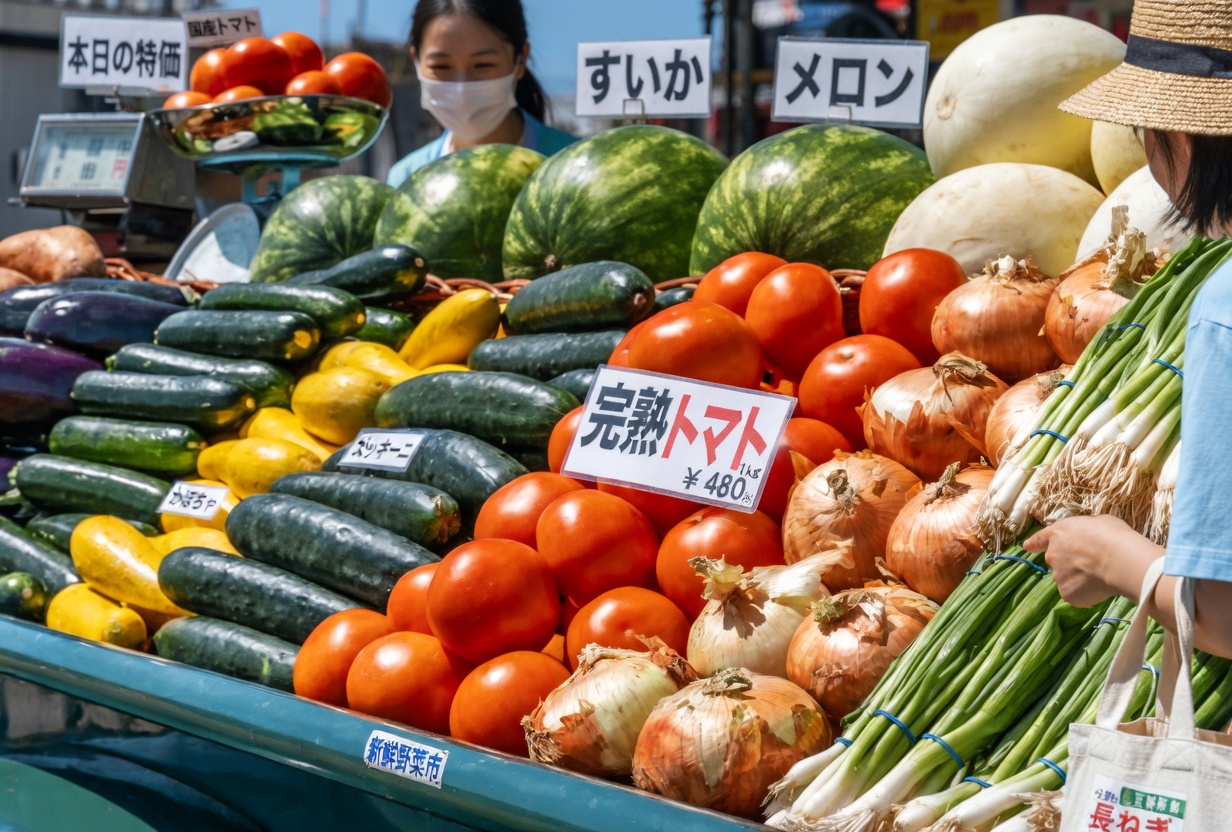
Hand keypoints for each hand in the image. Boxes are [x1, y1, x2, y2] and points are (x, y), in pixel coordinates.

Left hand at [1023, 516, 1162, 607]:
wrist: (1119, 559)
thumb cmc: (1112, 536)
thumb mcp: (1098, 523)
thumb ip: (1086, 533)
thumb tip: (1089, 538)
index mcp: (1058, 534)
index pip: (1041, 539)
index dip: (1035, 543)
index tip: (1027, 547)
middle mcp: (1052, 555)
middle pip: (1058, 562)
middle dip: (1071, 564)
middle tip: (1092, 565)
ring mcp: (1058, 576)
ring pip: (1067, 580)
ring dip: (1079, 580)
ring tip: (1100, 577)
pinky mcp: (1067, 594)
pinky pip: (1076, 595)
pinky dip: (1086, 594)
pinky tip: (1100, 588)